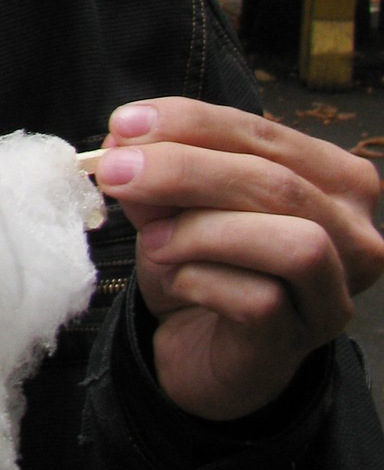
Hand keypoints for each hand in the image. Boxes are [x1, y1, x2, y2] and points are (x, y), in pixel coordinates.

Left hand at [98, 99, 383, 420]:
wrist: (199, 346)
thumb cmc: (205, 263)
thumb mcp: (176, 203)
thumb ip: (159, 170)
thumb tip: (124, 141)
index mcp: (333, 178)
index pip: (264, 133)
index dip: (192, 123)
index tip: (124, 124)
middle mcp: (353, 233)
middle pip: (277, 183)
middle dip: (185, 170)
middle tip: (116, 172)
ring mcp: (333, 292)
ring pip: (291, 242)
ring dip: (203, 231)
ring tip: (151, 240)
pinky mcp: (300, 339)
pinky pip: (260, 300)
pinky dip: (202, 281)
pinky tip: (176, 281)